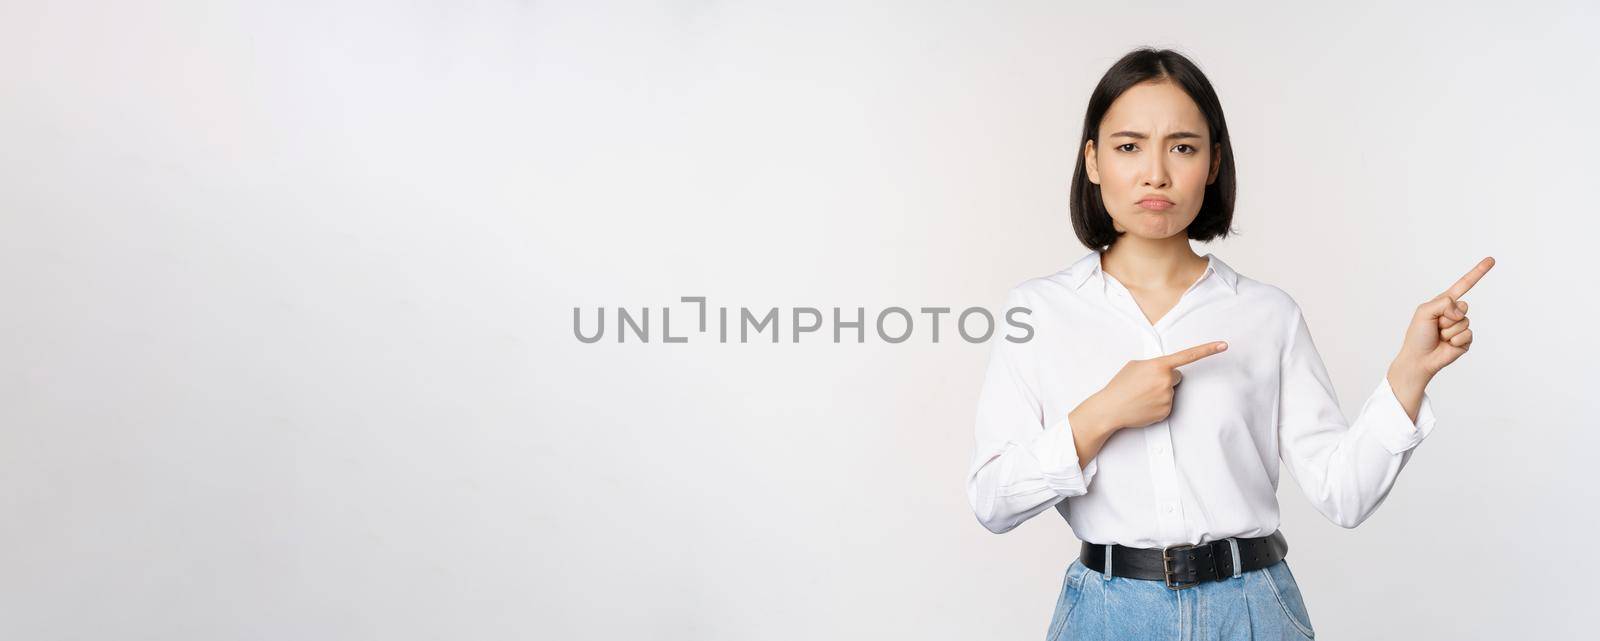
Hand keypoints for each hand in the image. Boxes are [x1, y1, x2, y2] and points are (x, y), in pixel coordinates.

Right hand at [1082, 341, 1229, 432]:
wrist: (1110, 408)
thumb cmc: (1120, 385)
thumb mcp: (1135, 366)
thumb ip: (1154, 364)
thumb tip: (1165, 370)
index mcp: (1159, 365)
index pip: (1188, 355)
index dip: (1208, 349)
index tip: (1224, 345)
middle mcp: (1166, 381)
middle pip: (1177, 376)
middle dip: (1166, 379)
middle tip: (1146, 385)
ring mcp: (1167, 397)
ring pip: (1171, 391)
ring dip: (1160, 393)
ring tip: (1141, 396)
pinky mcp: (1166, 412)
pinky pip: (1167, 405)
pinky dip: (1158, 405)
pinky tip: (1144, 406)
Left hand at [1394, 257, 1494, 380]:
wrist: (1419, 359)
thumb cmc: (1418, 335)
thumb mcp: (1424, 312)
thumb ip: (1443, 303)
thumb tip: (1461, 311)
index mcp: (1444, 302)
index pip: (1464, 284)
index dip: (1478, 272)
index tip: (1491, 260)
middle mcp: (1454, 312)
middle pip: (1463, 306)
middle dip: (1447, 317)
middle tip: (1436, 326)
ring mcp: (1461, 326)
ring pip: (1464, 322)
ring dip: (1449, 331)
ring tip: (1439, 336)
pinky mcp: (1466, 340)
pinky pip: (1467, 335)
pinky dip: (1455, 340)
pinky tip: (1447, 345)